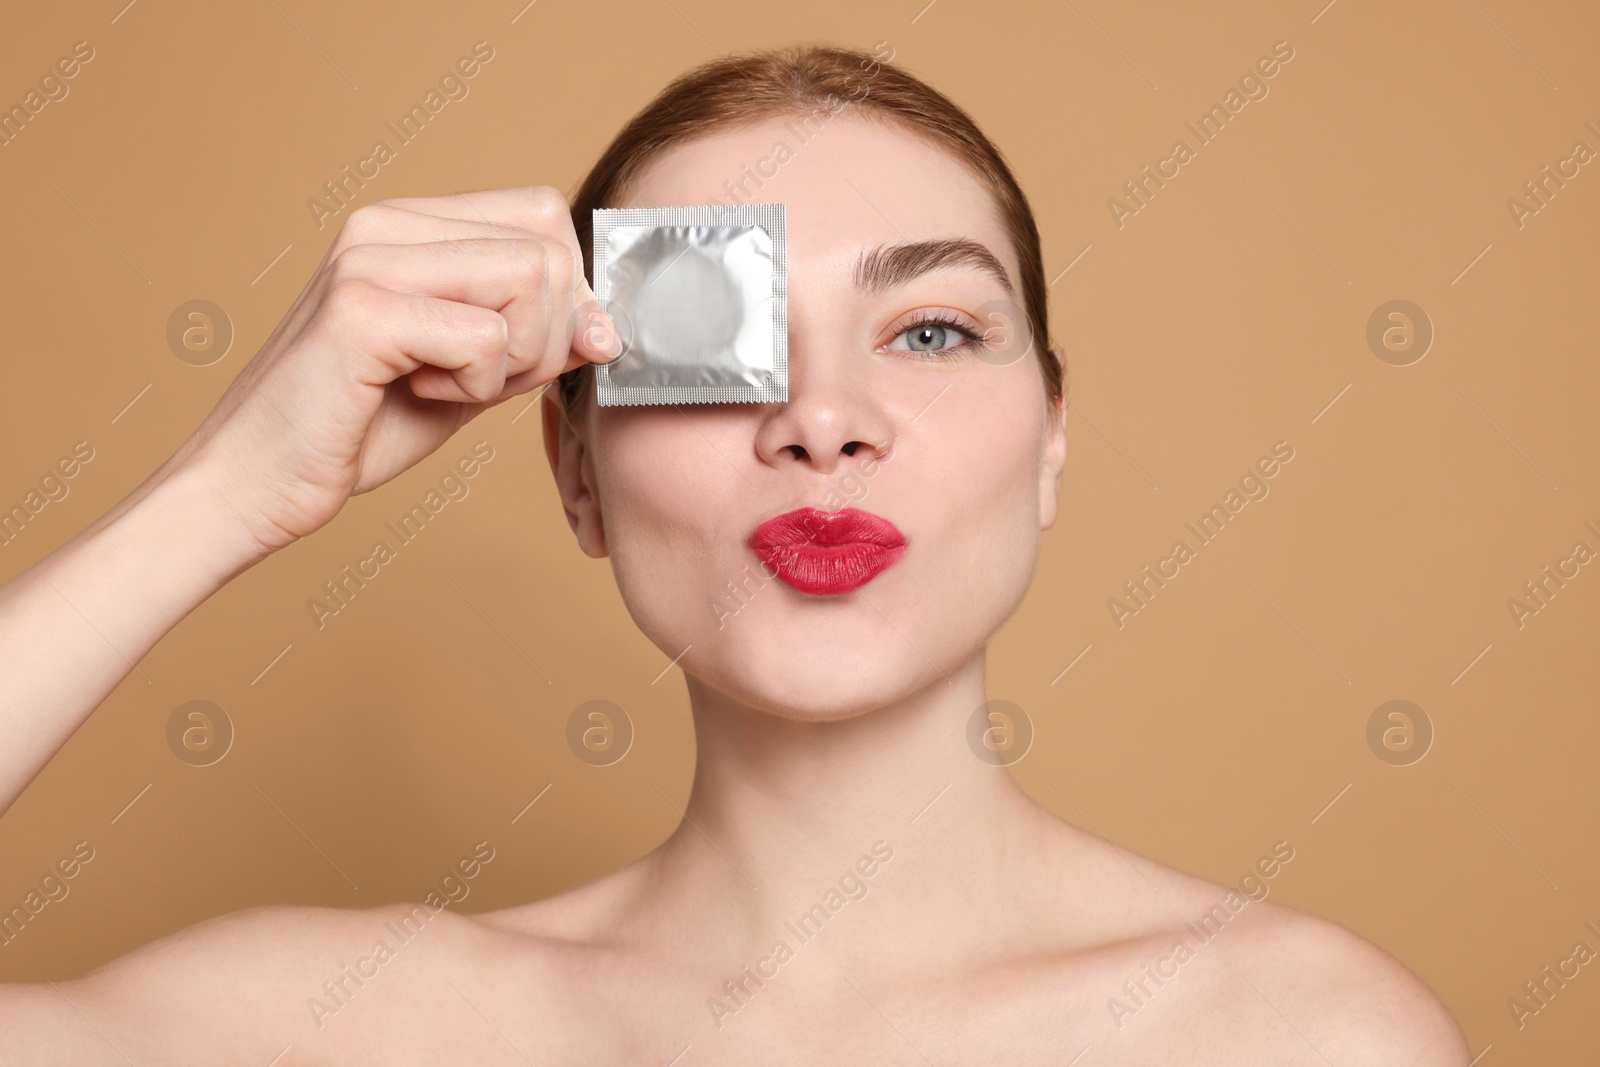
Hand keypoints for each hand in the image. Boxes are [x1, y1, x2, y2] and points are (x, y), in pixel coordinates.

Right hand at [171, 185, 615, 558]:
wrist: (257, 483)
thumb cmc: (358, 430)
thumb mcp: (470, 377)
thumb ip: (535, 339)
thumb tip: (608, 327)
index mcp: (410, 224)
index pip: (544, 215)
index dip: (565, 292)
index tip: (524, 355)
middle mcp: (386, 222)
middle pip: (549, 247)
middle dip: (547, 335)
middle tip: (480, 380)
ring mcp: (369, 259)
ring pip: (530, 279)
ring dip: (514, 360)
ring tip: (444, 386)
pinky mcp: (361, 310)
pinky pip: (488, 337)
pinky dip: (475, 387)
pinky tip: (414, 395)